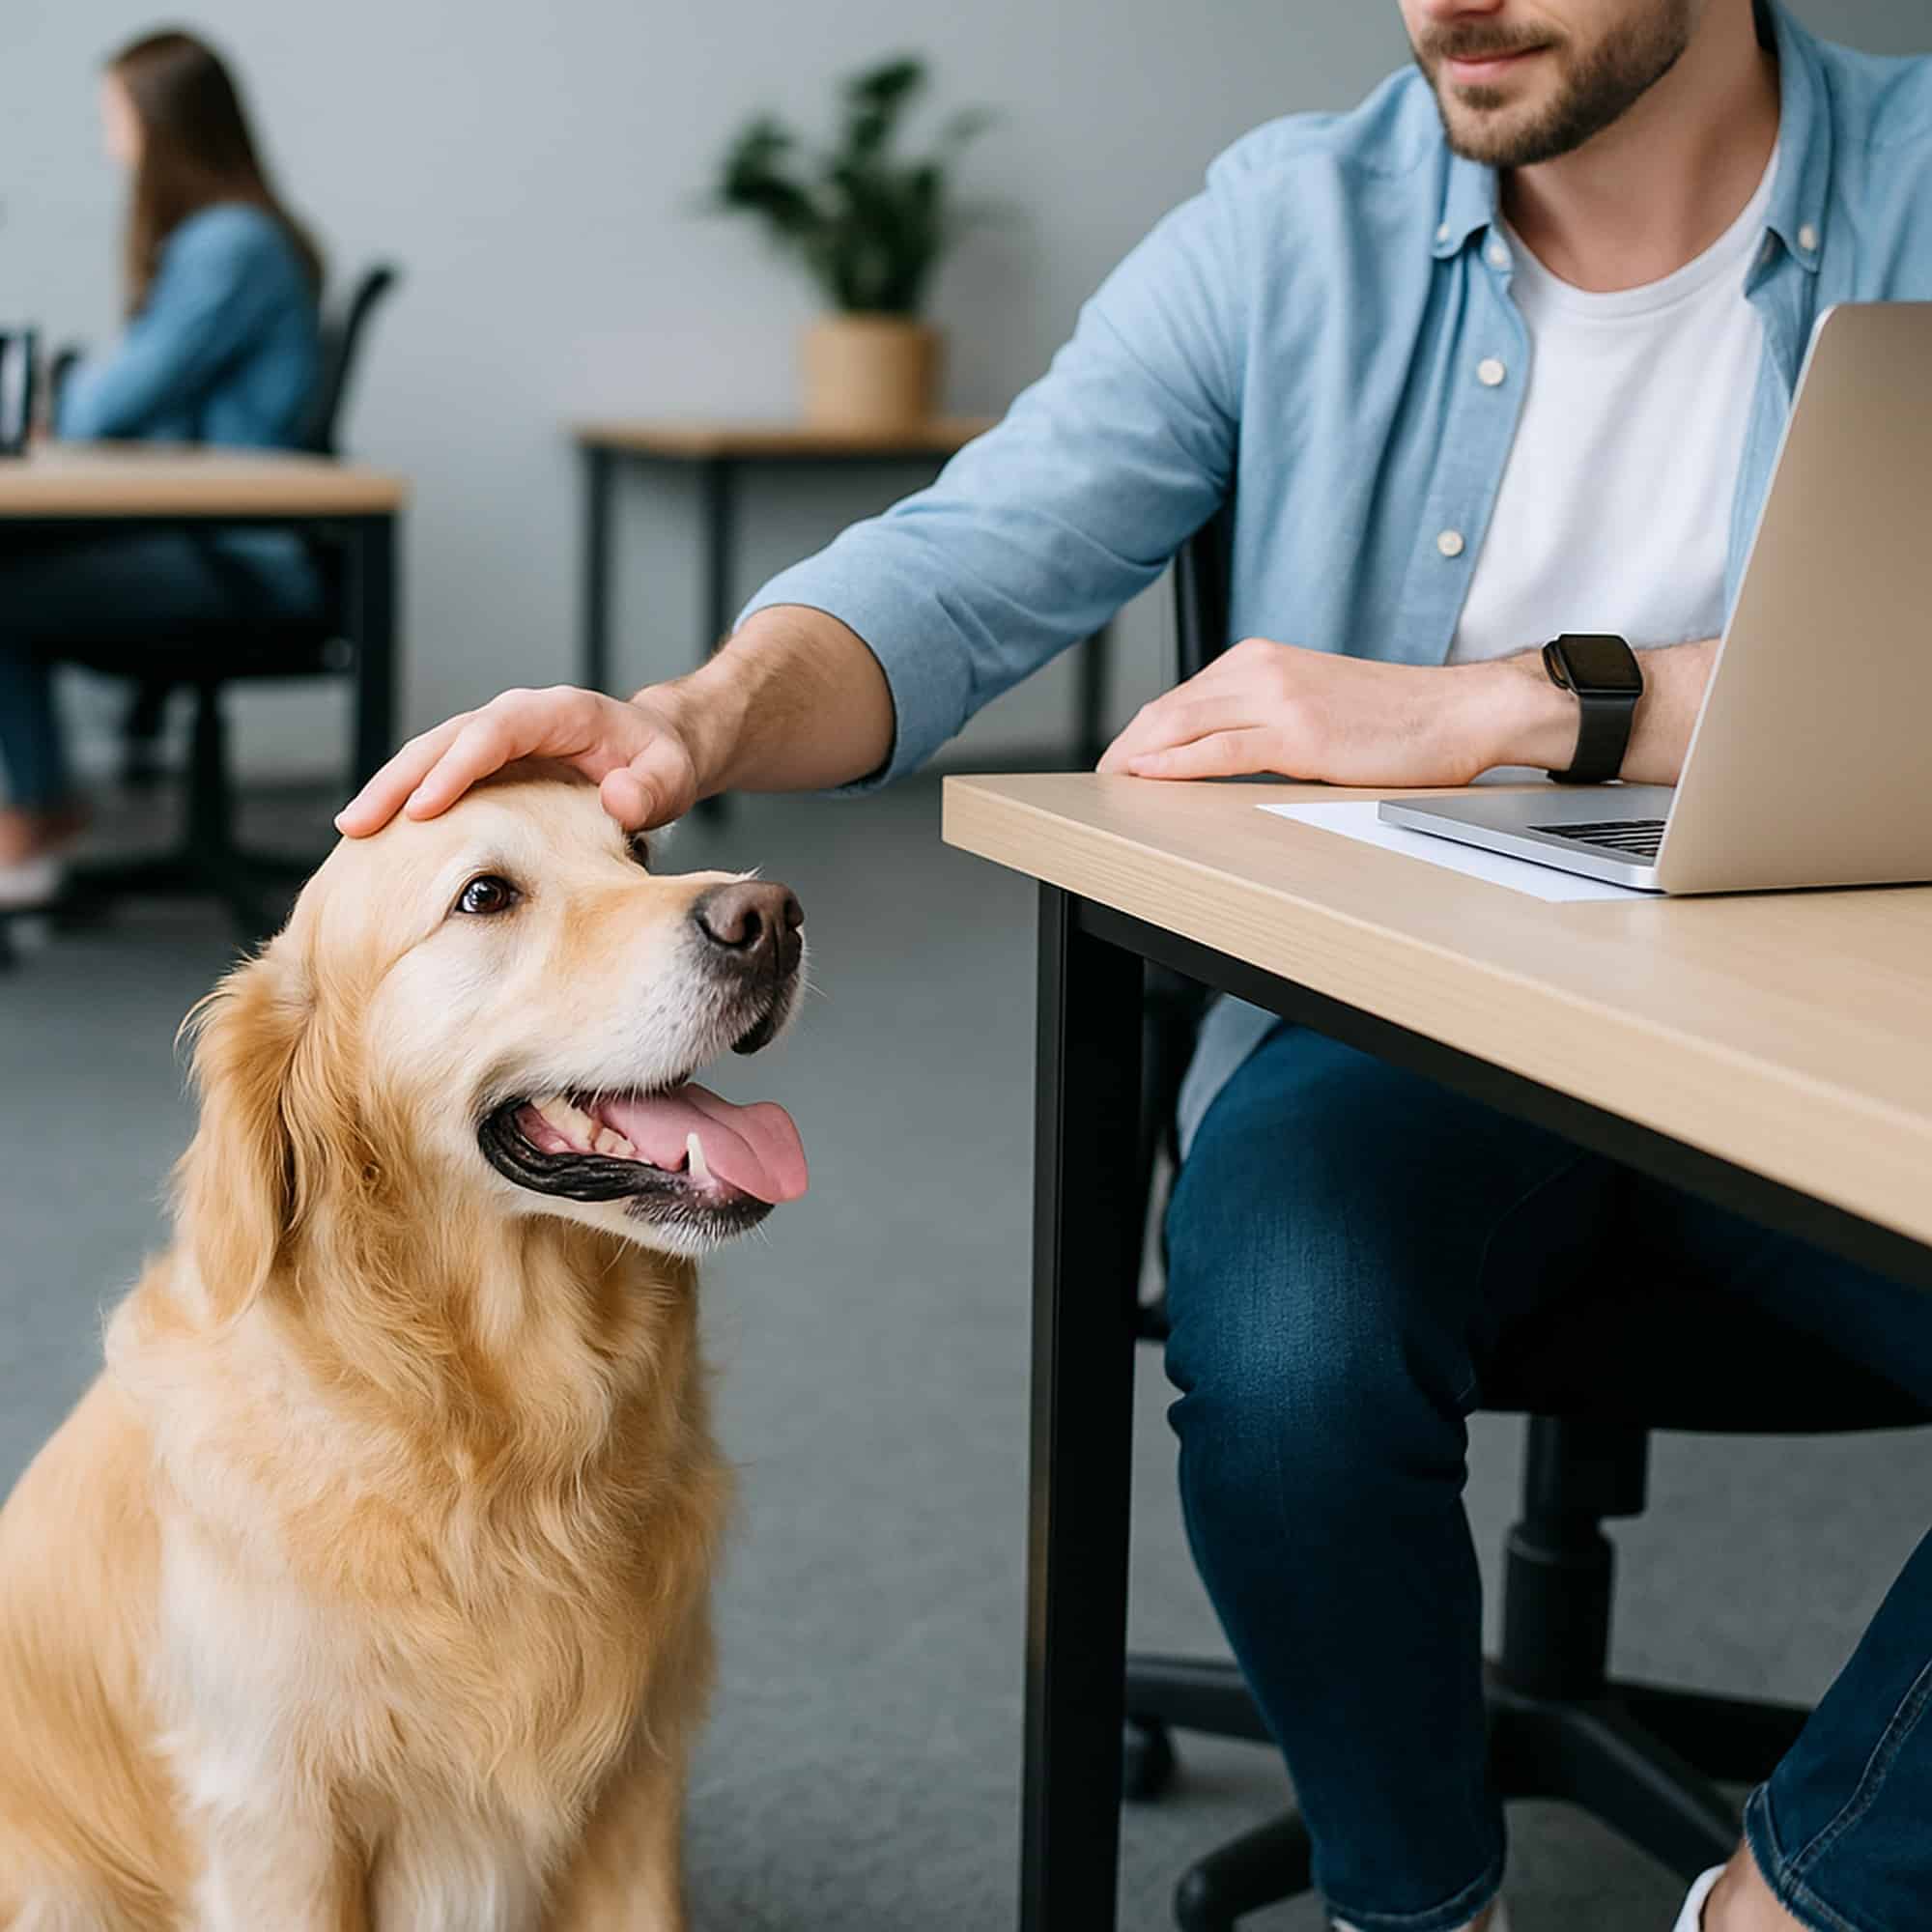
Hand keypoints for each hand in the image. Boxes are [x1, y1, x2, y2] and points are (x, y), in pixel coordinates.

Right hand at [335, 684, 703, 836]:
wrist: (658, 750)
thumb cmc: (661, 761)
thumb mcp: (669, 775)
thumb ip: (648, 790)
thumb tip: (617, 802)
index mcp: (557, 713)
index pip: (494, 732)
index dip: (456, 767)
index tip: (425, 808)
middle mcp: (517, 719)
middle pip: (445, 741)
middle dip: (399, 780)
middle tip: (359, 822)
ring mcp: (496, 740)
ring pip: (430, 757)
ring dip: (390, 791)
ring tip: (353, 830)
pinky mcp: (487, 766)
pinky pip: (439, 778)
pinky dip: (408, 803)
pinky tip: (381, 839)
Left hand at [1097, 637, 1542, 787]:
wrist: (1459, 712)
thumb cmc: (1394, 718)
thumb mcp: (1313, 702)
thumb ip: (1262, 714)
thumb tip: (1214, 749)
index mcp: (1260, 659)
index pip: (1179, 697)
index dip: (1140, 733)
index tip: (1118, 762)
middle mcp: (1261, 669)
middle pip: (1168, 709)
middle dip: (1126, 747)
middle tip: (1101, 782)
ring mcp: (1278, 699)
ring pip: (1182, 726)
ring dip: (1138, 758)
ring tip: (1111, 787)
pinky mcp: (1298, 734)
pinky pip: (1217, 750)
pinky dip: (1174, 765)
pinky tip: (1146, 777)